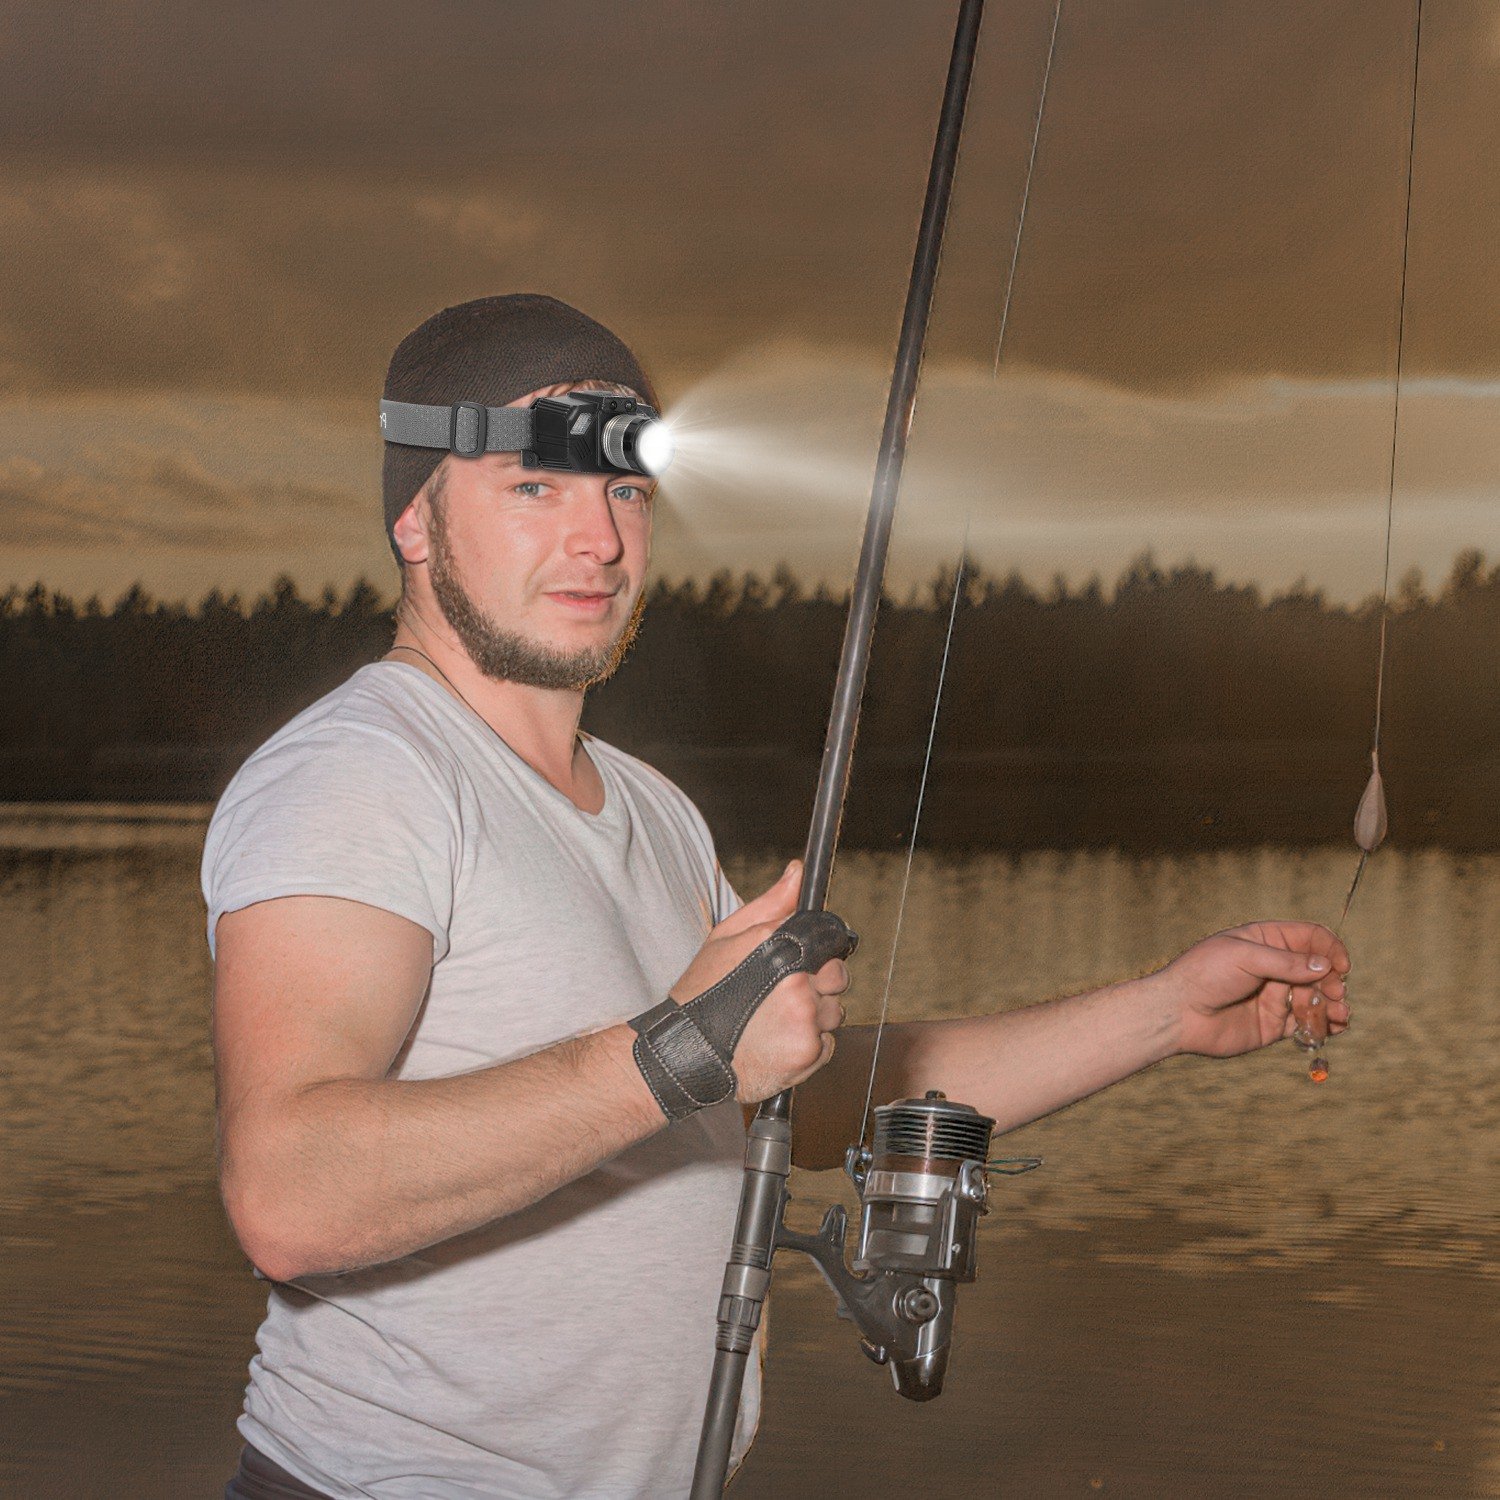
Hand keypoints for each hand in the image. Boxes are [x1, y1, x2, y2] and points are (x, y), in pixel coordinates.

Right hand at [669, 859, 850, 1101]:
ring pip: (834, 1012)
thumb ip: (771, 905)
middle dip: (820, 984)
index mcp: (781, 946)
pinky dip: (809, 1045)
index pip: (829, 937)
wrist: (684, 1052)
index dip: (819, 950)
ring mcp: (805, 1018)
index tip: (804, 962)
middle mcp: (797, 980)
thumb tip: (799, 872)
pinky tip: (777, 1043)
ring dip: (814, 1017)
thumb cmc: (702, 992)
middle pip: (838, 976)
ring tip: (774, 1022)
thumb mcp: (727, 937)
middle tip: (782, 997)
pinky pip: (827, 1043)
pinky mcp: (808, 1051)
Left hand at [1157, 920, 1351, 1058]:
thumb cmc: (1205, 975)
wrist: (1179, 1013)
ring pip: (1316, 997)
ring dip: (1334, 1004)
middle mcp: (1274, 967)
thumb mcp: (1245, 957)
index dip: (1329, 948)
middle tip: (1334, 994)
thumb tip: (1325, 966)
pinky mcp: (1273, 1024)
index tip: (1340, 966)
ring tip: (1341, 1014)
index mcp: (1265, 941)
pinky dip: (1325, 1025)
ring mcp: (1275, 996)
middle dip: (1332, 981)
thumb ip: (1286, 962)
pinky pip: (1306, 1024)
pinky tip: (1336, 1027)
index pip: (1310, 937)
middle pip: (1318, 970)